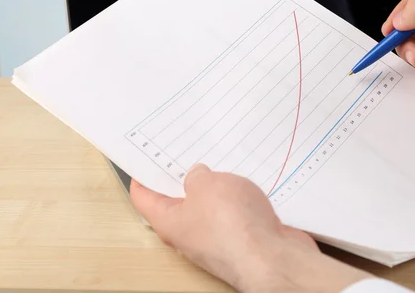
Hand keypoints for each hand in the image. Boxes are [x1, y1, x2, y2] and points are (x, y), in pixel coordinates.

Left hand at [130, 164, 369, 292]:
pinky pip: (235, 216)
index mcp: (169, 222)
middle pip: (179, 204)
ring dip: (217, 190)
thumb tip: (199, 176)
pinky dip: (239, 201)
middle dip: (185, 180)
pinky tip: (247, 187)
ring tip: (224, 167)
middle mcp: (189, 235)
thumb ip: (197, 175)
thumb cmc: (233, 226)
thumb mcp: (206, 183)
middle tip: (190, 157)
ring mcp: (216, 240)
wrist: (272, 256)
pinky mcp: (241, 241)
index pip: (144, 199)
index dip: (142, 177)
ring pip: (210, 209)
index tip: (145, 161)